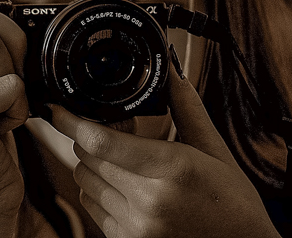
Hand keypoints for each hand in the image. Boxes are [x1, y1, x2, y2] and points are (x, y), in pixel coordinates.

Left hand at [47, 52, 280, 237]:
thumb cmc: (233, 204)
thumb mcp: (215, 151)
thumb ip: (186, 108)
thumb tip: (170, 69)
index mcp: (171, 170)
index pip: (100, 142)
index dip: (71, 121)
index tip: (58, 109)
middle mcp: (148, 200)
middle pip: (86, 157)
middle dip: (91, 139)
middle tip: (119, 137)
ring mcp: (134, 225)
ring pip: (83, 180)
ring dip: (93, 165)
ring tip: (126, 165)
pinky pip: (90, 204)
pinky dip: (99, 190)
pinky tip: (127, 188)